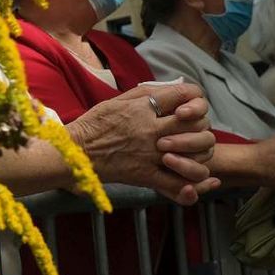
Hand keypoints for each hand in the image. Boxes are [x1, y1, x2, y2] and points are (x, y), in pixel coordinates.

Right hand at [67, 83, 219, 205]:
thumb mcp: (116, 101)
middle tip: (192, 130)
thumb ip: (143, 95)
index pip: (185, 94)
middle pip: (197, 123)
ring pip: (196, 152)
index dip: (194, 99)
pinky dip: (191, 185)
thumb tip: (166, 90)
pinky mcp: (145, 174)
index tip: (188, 106)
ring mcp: (150, 152)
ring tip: (193, 153)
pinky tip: (196, 182)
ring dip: (200, 152)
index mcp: (143, 107)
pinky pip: (178, 182)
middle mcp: (151, 128)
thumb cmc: (91, 126)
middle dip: (200, 125)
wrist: (74, 153)